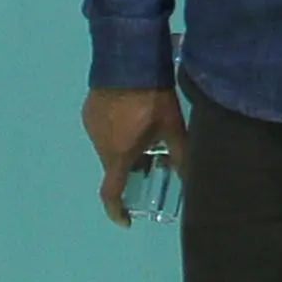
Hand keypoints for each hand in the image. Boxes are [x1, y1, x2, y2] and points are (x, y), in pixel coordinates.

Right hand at [83, 86, 186, 227]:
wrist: (127, 61)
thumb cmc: (152, 97)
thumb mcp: (172, 126)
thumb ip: (181, 153)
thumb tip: (192, 176)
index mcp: (119, 155)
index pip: (111, 192)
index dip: (117, 210)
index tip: (126, 220)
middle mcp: (100, 146)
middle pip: (115, 167)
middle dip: (132, 169)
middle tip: (154, 159)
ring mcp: (91, 128)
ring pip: (109, 148)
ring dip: (125, 147)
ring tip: (146, 131)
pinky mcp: (89, 111)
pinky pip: (103, 130)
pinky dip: (116, 131)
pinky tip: (133, 115)